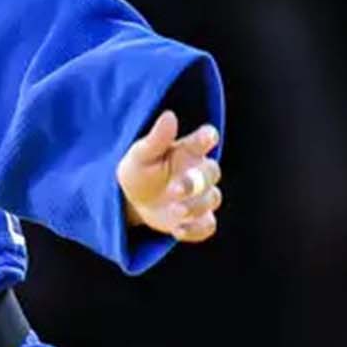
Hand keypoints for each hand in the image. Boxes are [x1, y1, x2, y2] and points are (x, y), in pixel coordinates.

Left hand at [117, 111, 221, 242]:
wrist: (134, 202)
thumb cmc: (140, 171)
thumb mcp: (141, 155)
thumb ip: (156, 138)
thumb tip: (169, 116)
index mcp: (189, 150)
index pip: (205, 139)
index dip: (207, 138)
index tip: (207, 137)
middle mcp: (200, 172)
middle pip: (211, 173)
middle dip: (196, 182)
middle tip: (175, 190)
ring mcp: (201, 197)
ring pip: (211, 200)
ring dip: (195, 207)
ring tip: (175, 212)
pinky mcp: (199, 219)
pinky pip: (207, 226)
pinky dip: (195, 230)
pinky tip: (177, 230)